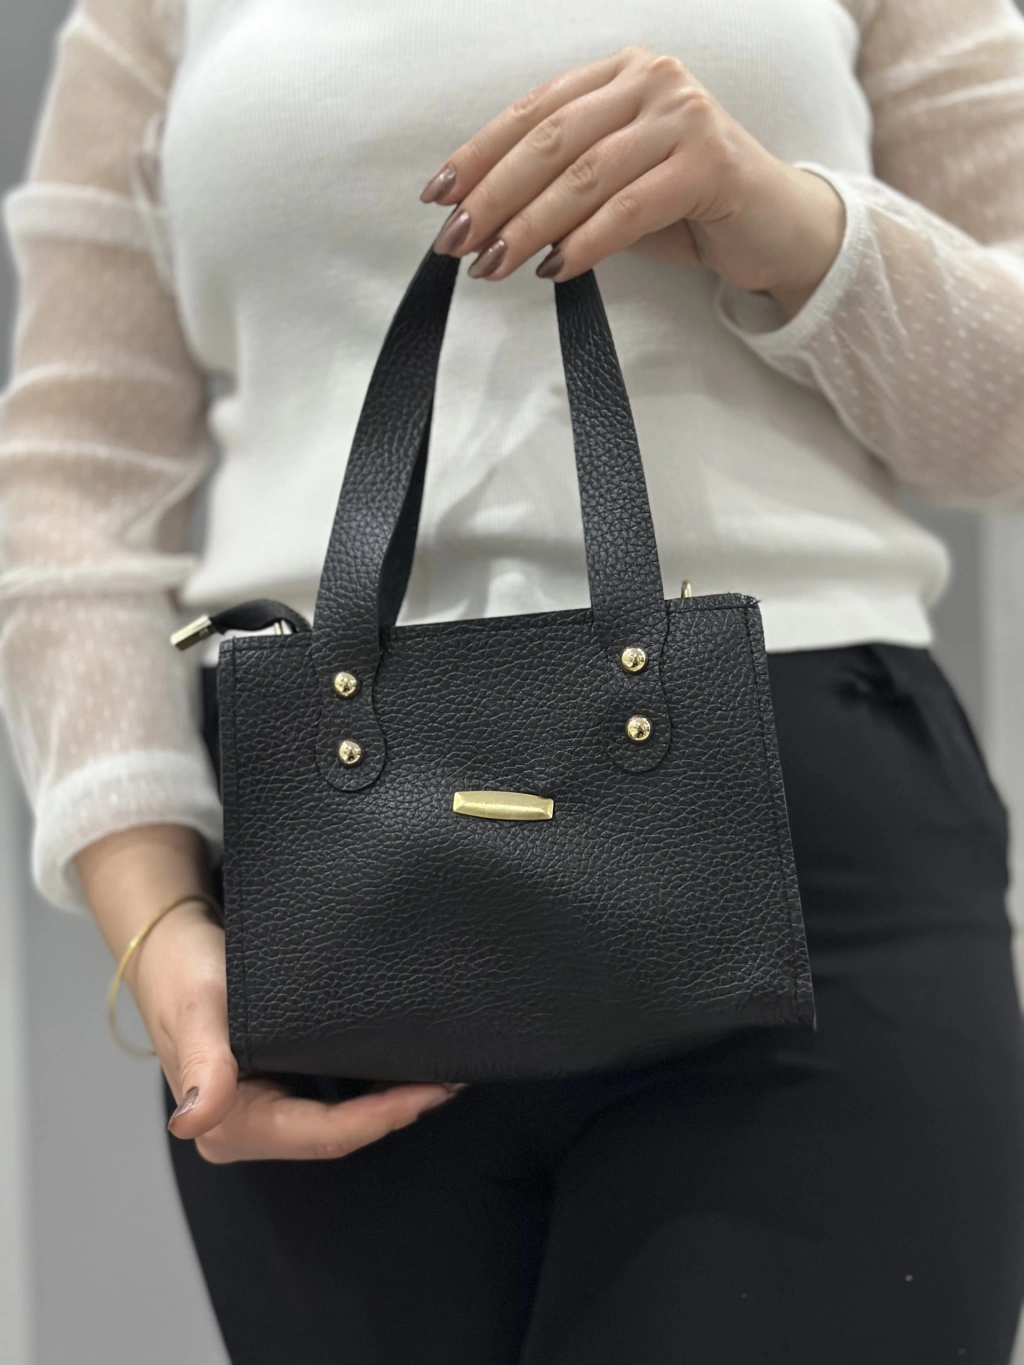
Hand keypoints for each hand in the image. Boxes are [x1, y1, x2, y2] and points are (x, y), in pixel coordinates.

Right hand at [77, 825, 458, 1162]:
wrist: (173, 939)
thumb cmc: (183, 968)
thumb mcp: (195, 1007)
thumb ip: (202, 1062)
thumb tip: (194, 1120)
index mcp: (225, 1123)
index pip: (321, 1134)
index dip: (380, 1119)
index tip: (430, 1093)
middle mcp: (242, 1128)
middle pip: (336, 1135)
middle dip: (395, 1113)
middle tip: (452, 1081)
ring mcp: (259, 1112)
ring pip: (338, 1122)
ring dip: (388, 1104)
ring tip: (441, 1076)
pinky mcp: (273, 1088)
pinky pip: (331, 1101)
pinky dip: (370, 1090)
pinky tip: (404, 1068)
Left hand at [420, 45, 845, 318]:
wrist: (775, 227)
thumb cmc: (686, 209)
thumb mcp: (614, 189)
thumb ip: (561, 187)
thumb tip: (483, 219)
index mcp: (619, 74)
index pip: (533, 111)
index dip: (479, 154)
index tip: (438, 198)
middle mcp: (652, 80)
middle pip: (551, 140)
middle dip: (494, 195)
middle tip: (456, 241)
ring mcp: (684, 115)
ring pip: (585, 174)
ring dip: (531, 225)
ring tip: (494, 264)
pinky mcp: (709, 162)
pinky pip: (630, 206)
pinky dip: (587, 241)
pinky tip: (555, 269)